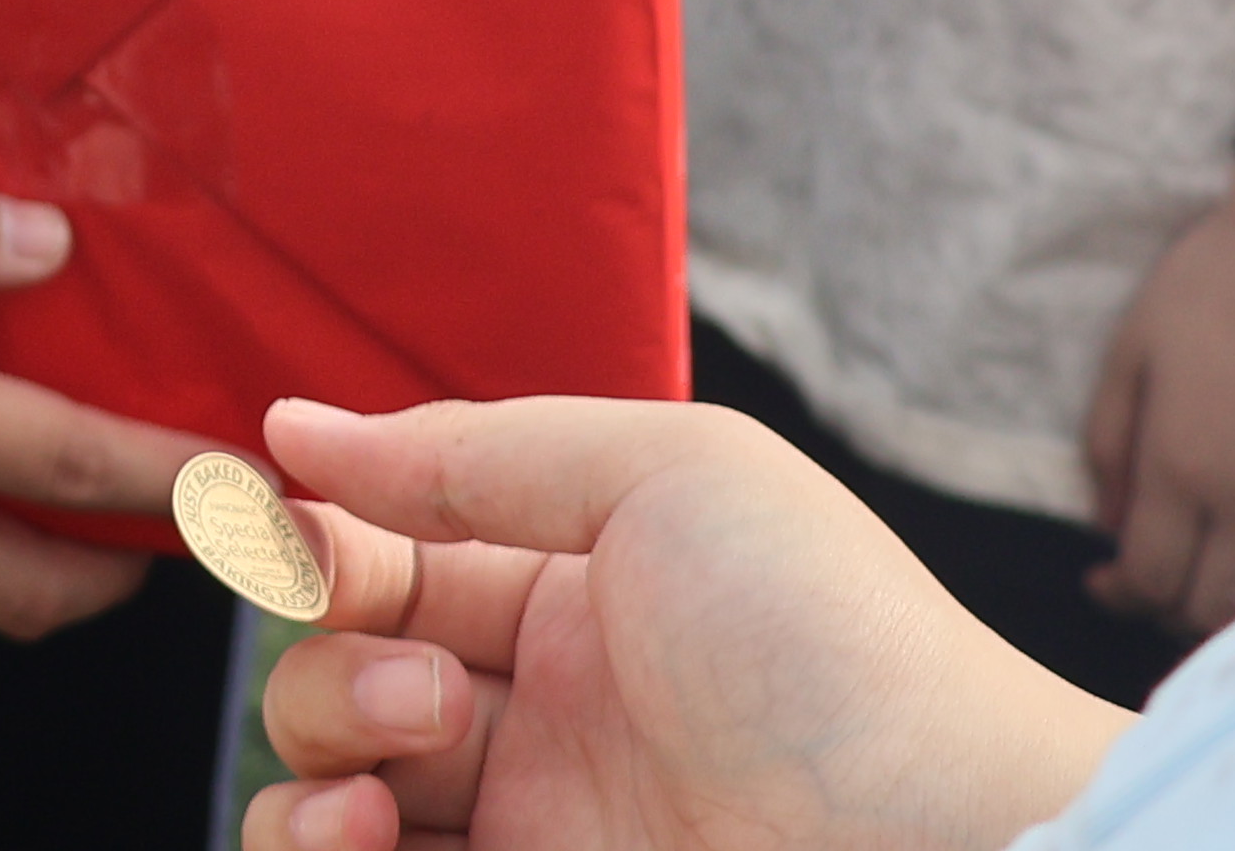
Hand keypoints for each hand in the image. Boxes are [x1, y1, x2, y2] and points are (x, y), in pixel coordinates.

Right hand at [243, 394, 1130, 850]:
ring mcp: (532, 826)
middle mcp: (540, 711)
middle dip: (334, 667)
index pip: (384, 554)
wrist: (945, 846)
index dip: (319, 545)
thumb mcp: (669, 476)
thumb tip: (293, 426)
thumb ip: (471, 453)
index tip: (289, 536)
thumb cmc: (836, 650)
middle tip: (431, 694)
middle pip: (335, 675)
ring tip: (389, 788)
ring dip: (307, 772)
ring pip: (323, 792)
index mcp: (571, 587)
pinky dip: (315, 848)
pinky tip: (369, 835)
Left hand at [1079, 182, 1234, 637]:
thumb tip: (1109, 526)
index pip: (1152, 579)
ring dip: (1232, 598)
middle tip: (1151, 576)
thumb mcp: (1130, 354)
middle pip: (1210, 607)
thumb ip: (1110, 449)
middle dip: (1168, 606)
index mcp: (1188, 466)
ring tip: (1208, 567)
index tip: (1102, 579)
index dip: (1119, 594)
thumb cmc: (1209, 286)